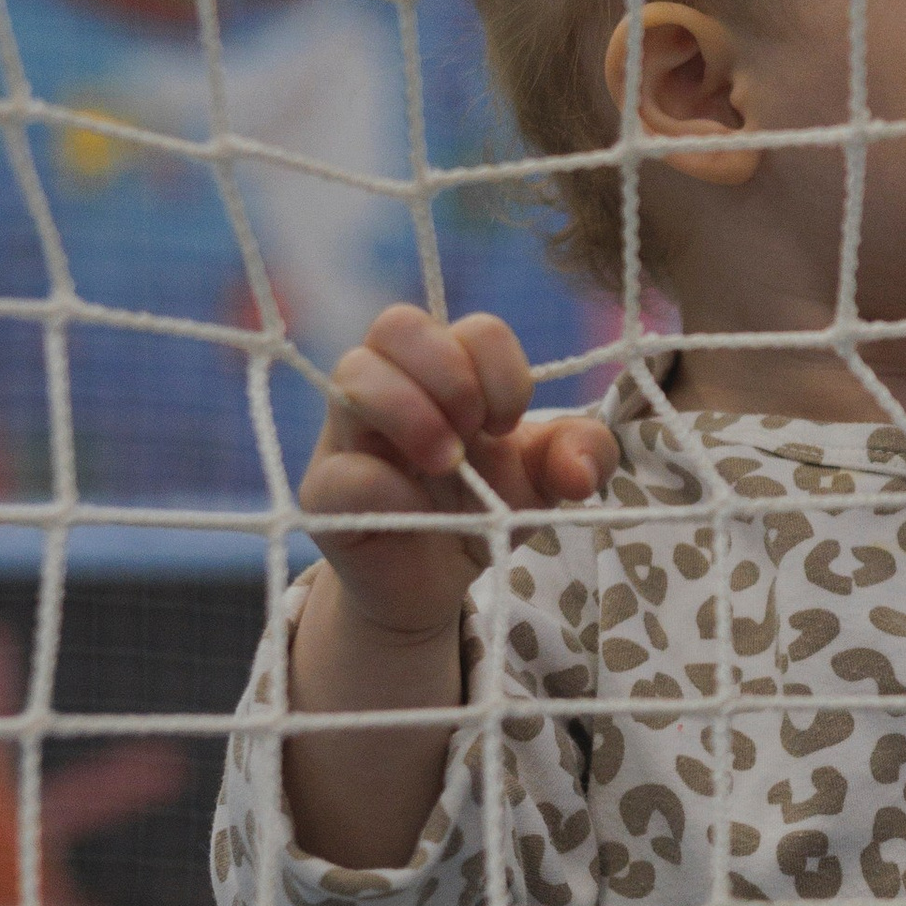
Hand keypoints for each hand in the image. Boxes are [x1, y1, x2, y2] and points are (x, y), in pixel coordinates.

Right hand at [299, 305, 617, 649]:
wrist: (438, 582)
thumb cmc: (486, 508)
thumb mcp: (546, 480)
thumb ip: (581, 456)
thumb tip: (581, 472)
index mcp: (447, 371)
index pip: (475, 330)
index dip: (503, 373)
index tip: (509, 426)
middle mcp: (390, 385)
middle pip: (398, 323)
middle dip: (451, 375)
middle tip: (475, 432)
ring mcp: (349, 433)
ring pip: (352, 373)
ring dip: (412, 413)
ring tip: (447, 464)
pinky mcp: (324, 492)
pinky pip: (339, 470)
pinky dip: (385, 486)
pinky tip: (416, 509)